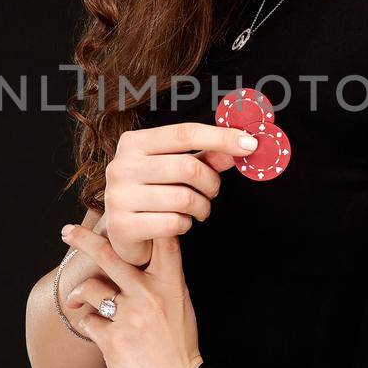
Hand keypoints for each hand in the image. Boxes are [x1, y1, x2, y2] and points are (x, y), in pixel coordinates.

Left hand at [64, 227, 201, 367]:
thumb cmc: (179, 351)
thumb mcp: (182, 307)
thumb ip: (164, 281)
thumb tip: (138, 260)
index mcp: (172, 285)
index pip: (160, 240)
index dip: (143, 219)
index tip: (127, 206)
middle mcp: (151, 295)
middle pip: (112, 254)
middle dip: (84, 240)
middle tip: (66, 231)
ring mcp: (131, 316)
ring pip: (92, 288)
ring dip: (84, 296)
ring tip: (83, 304)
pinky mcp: (113, 340)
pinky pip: (87, 320)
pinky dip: (88, 324)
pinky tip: (97, 331)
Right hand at [103, 122, 258, 265]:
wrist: (122, 233)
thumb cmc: (152, 195)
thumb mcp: (176, 171)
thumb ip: (206, 157)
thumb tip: (242, 144)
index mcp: (133, 143)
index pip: (184, 133)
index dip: (221, 137)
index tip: (249, 144)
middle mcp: (121, 166)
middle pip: (187, 167)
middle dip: (211, 182)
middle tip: (213, 191)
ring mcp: (119, 196)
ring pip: (183, 198)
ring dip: (202, 207)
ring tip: (198, 210)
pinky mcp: (123, 225)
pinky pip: (173, 223)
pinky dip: (185, 225)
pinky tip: (179, 224)